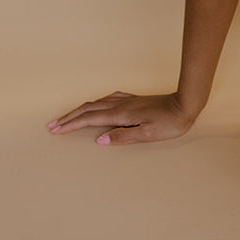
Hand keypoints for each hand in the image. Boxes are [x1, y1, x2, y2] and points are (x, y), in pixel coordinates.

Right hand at [46, 91, 196, 145]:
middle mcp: (121, 105)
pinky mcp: (134, 100)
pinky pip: (109, 99)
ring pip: (97, 103)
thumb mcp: (147, 134)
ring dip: (80, 110)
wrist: (186, 104)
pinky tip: (99, 104)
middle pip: (88, 109)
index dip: (71, 125)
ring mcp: (127, 100)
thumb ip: (122, 136)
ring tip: (69, 116)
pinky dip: (96, 103)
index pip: (89, 119)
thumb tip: (99, 140)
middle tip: (53, 125)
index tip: (56, 130)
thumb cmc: (169, 123)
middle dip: (69, 117)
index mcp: (121, 114)